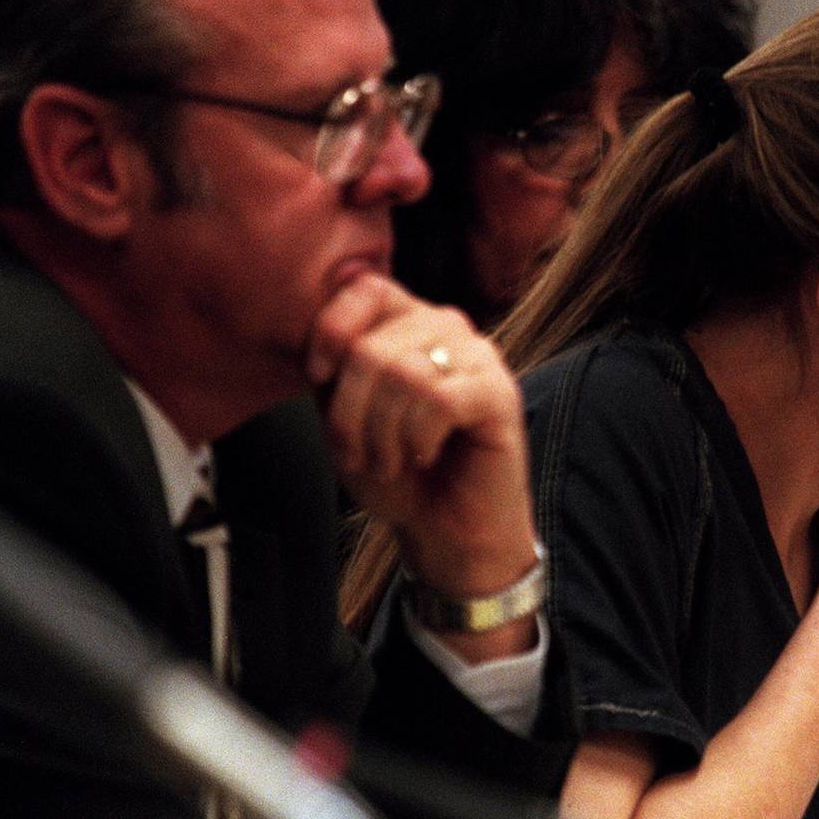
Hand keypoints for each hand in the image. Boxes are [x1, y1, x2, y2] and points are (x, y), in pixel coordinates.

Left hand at [306, 273, 536, 600]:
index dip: (330, 332)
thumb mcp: (344, 414)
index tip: (319, 380)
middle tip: (363, 454)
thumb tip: (318, 335)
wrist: (446, 530)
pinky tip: (425, 455)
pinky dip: (418, 438)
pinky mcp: (500, 394)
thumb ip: (333, 368)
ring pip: (405, 374)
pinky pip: (440, 400)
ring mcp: (479, 357)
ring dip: (383, 434)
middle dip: (351, 414)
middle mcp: (448, 328)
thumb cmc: (398, 473)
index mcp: (408, 322)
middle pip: (373, 346)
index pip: (365, 288)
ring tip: (393, 461)